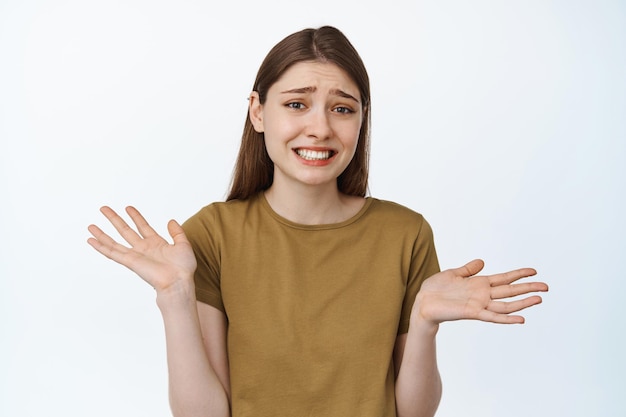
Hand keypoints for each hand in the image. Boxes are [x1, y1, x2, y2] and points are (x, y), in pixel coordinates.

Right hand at [87, 206, 196, 293]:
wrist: (178, 281)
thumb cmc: (183, 268)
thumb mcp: (183, 245)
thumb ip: (177, 232)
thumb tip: (171, 221)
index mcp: (156, 244)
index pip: (142, 226)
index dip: (135, 217)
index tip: (128, 208)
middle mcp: (143, 249)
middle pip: (125, 231)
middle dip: (115, 219)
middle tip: (104, 209)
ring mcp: (135, 255)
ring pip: (114, 242)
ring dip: (102, 234)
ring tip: (90, 225)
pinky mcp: (130, 262)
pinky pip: (112, 253)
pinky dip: (101, 247)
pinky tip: (91, 241)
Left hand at [413, 259, 547, 325]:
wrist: (423, 302)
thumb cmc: (435, 289)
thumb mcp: (453, 273)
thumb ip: (468, 269)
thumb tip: (482, 261)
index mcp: (479, 284)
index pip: (504, 278)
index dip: (518, 274)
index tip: (534, 271)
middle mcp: (482, 294)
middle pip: (510, 291)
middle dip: (528, 288)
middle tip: (546, 286)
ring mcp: (479, 304)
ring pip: (506, 305)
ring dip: (523, 303)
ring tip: (539, 299)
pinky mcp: (472, 312)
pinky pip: (493, 316)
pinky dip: (507, 318)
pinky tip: (520, 318)